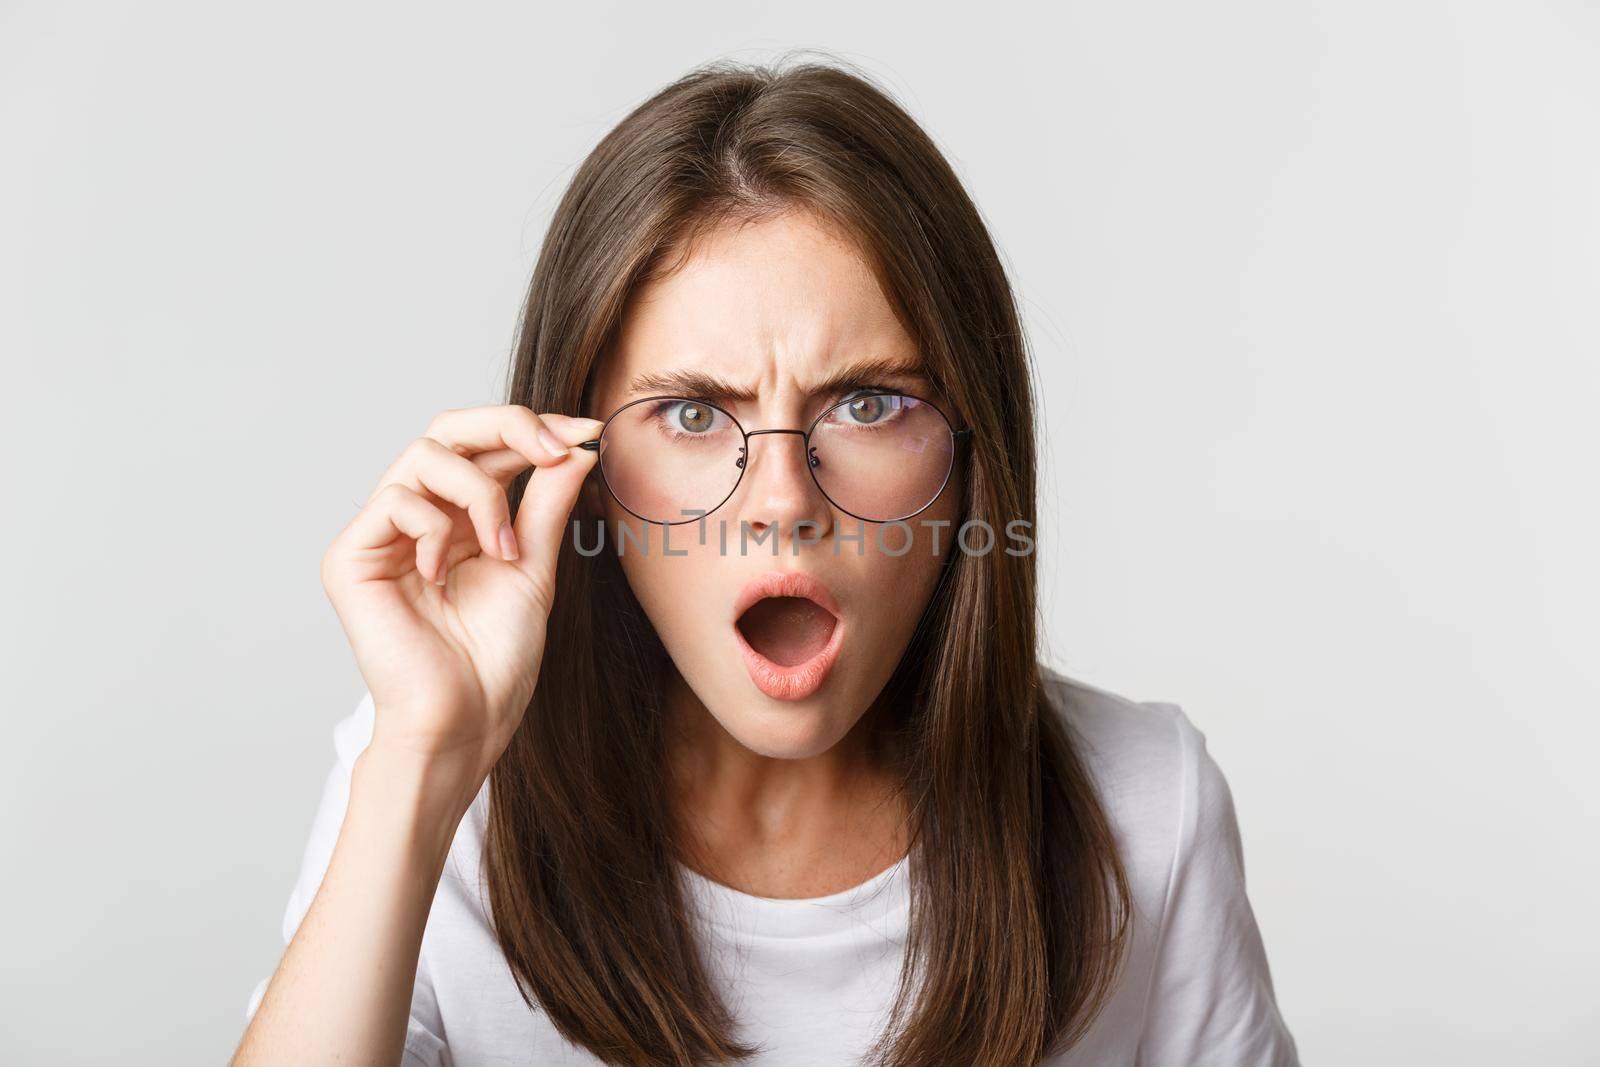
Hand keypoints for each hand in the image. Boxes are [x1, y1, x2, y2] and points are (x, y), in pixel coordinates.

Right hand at [319, 405, 601, 795]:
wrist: (466, 720)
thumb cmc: (496, 660)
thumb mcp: (535, 566)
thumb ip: (546, 503)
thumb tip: (577, 445)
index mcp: (458, 518)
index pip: (486, 445)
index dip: (534, 428)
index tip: (588, 433)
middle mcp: (417, 517)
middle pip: (449, 427)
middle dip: (509, 425)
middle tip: (555, 447)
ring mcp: (380, 535)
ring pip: (424, 454)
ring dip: (481, 493)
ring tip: (504, 550)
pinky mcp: (350, 558)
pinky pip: (396, 500)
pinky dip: (436, 528)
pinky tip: (445, 574)